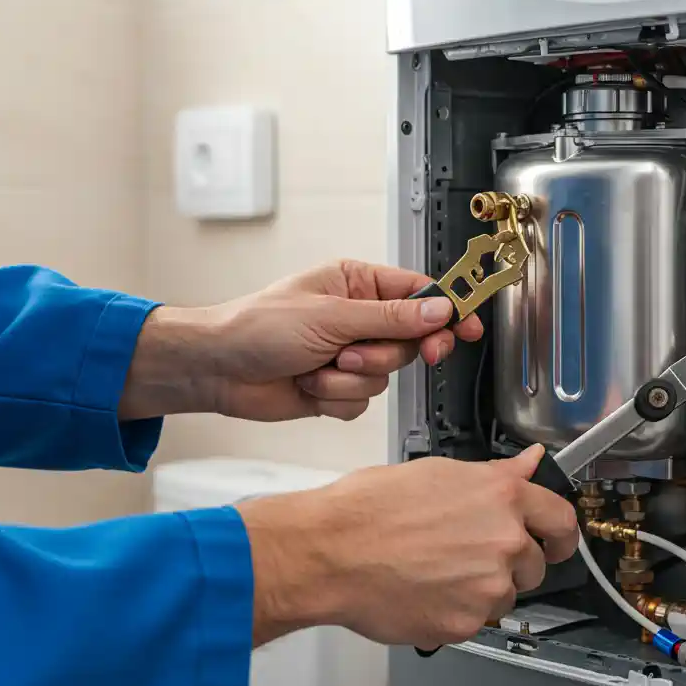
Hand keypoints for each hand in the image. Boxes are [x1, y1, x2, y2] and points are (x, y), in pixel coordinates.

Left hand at [119, 260, 481, 421]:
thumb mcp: (331, 315)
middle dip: (381, 353)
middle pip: (409, 341)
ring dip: (350, 377)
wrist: (217, 370)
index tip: (469, 326)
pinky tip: (309, 386)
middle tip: (363, 354)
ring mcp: (348, 354)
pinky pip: (364, 400)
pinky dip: (337, 398)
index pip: (420, 294)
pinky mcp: (337, 387)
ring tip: (316, 367)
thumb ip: (392, 318)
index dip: (447, 311)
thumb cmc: (256, 327)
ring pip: (387, 375)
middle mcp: (358, 318)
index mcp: (358, 284)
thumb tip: (440, 310)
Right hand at [239, 445, 579, 648]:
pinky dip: (455, 612)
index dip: (560, 535)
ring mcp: (488, 586)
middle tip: (466, 556)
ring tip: (435, 571)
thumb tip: (531, 463)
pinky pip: (475, 622)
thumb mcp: (440, 472)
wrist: (329, 552)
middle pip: (534, 564)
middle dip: (509, 563)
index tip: (555, 542)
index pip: (561, 520)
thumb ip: (496, 475)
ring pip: (504, 596)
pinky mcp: (465, 623)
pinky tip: (424, 591)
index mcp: (503, 498)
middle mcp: (504, 541)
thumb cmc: (370, 509)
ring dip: (481, 590)